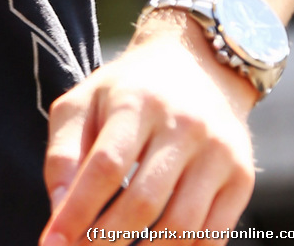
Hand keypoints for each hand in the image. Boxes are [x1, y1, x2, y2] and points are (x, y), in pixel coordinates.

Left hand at [40, 11, 256, 244]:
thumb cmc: (128, 92)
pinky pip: (212, 236)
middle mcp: (183, 124)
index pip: (106, 165)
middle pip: (143, 202)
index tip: (52, 244)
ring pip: (180, 226)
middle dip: (106, 240)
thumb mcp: (85, 102)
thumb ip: (64, 152)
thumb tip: (60, 210)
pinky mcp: (242, 177)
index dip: (78, 211)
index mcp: (136, 101)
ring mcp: (218, 152)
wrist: (197, 64)